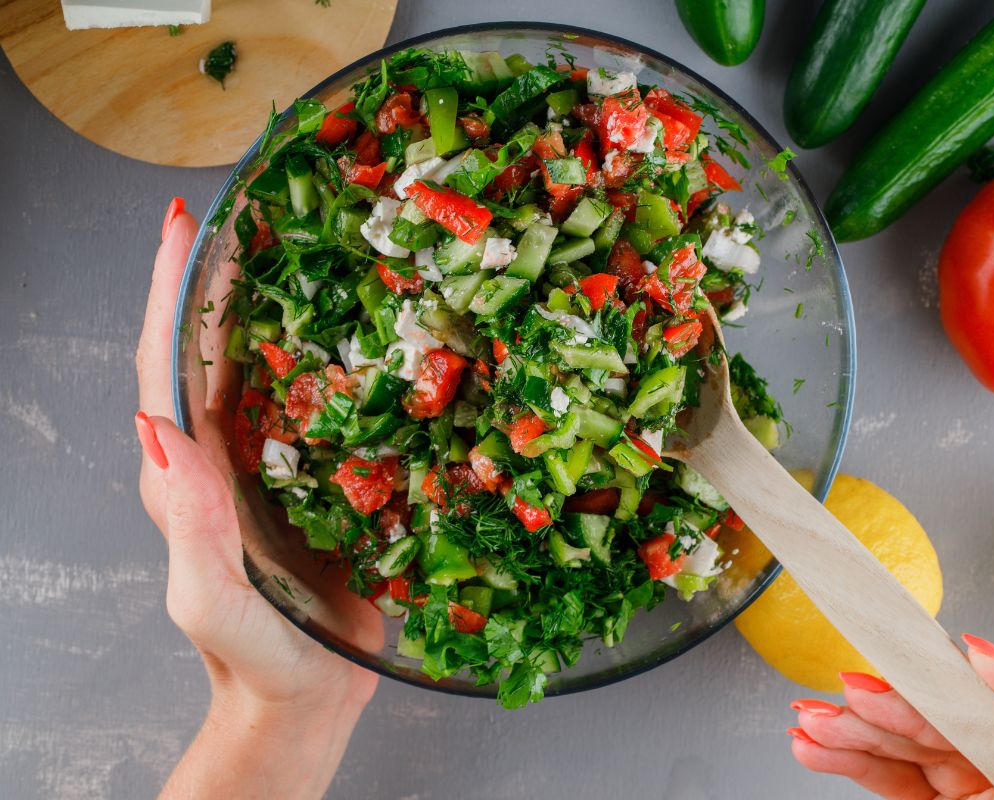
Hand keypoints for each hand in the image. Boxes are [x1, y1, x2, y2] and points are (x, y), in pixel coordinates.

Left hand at [135, 198, 379, 797]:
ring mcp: (272, 464)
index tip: (186, 224)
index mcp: (184, 470)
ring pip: (272, 366)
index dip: (170, 290)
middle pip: (214, 345)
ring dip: (284, 304)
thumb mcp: (211, 601)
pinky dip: (342, 358)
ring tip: (314, 245)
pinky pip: (327, 405)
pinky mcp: (319, 479)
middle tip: (257, 208)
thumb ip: (190, 530)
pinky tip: (374, 331)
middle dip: (225, 274)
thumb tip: (168, 432)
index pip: (165, 363)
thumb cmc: (254, 658)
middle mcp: (222, 453)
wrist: (305, 698)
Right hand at [789, 633, 993, 799]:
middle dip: (896, 707)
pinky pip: (891, 777)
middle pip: (964, 727)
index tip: (968, 654)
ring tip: (810, 720)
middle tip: (852, 691)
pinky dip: (850, 760)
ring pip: (914, 748)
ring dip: (854, 731)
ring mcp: (976, 796)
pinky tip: (817, 746)